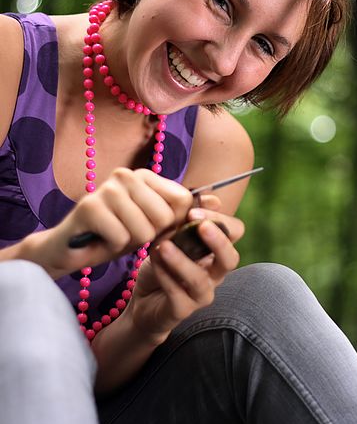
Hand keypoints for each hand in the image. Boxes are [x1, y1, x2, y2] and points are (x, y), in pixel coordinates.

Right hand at [22, 168, 193, 277]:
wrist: (72, 248)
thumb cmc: (117, 234)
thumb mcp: (155, 224)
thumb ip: (183, 212)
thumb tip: (217, 201)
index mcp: (146, 176)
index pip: (182, 200)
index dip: (171, 224)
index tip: (152, 226)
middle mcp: (128, 174)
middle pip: (165, 217)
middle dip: (150, 235)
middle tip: (129, 232)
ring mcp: (108, 188)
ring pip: (145, 230)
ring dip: (131, 242)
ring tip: (115, 234)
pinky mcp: (90, 206)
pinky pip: (122, 238)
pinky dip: (114, 247)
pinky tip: (102, 239)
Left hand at [127, 208, 242, 342]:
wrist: (143, 301)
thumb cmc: (163, 264)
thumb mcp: (171, 235)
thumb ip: (187, 218)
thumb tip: (211, 198)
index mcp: (216, 251)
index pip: (235, 231)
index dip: (221, 218)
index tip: (194, 208)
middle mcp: (215, 273)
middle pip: (230, 258)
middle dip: (217, 240)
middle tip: (197, 224)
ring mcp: (201, 294)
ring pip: (201, 280)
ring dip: (182, 260)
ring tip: (163, 245)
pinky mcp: (182, 310)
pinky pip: (178, 294)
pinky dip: (165, 275)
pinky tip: (153, 260)